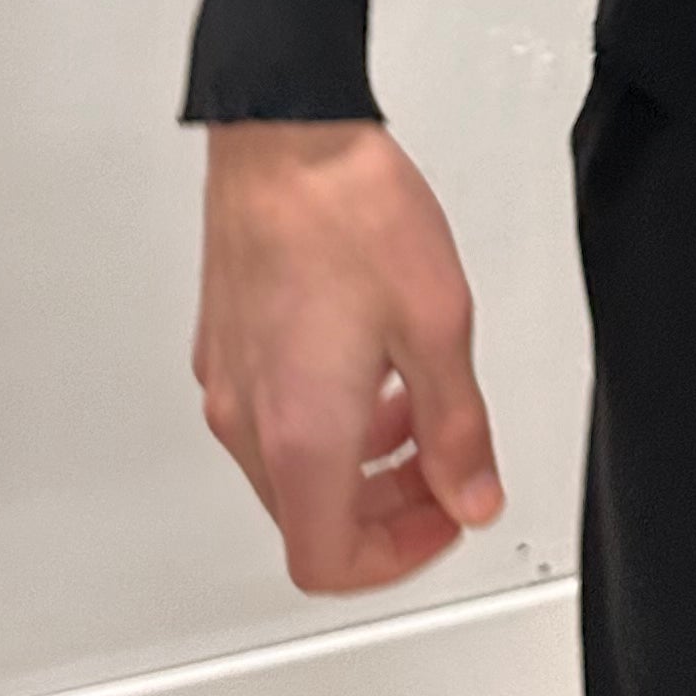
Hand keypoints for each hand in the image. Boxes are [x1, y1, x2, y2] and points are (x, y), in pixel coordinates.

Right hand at [194, 120, 504, 594]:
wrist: (286, 133)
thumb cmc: (350, 211)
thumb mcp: (439, 326)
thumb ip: (459, 429)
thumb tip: (472, 495)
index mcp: (302, 432)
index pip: (329, 561)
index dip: (396, 559)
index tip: (444, 516)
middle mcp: (249, 418)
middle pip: (310, 521)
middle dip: (389, 510)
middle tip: (445, 469)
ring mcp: (227, 381)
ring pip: (290, 472)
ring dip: (361, 465)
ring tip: (417, 413)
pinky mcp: (223, 346)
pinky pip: (271, 420)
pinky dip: (327, 422)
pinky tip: (372, 368)